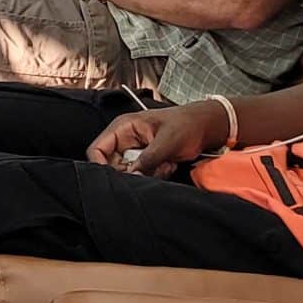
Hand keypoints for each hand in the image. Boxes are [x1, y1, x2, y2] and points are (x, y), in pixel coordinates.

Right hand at [86, 103, 227, 179]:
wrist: (205, 127)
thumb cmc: (186, 124)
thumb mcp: (166, 142)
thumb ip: (147, 160)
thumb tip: (131, 176)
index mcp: (123, 127)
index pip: (97, 149)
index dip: (100, 165)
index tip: (116, 178)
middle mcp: (125, 139)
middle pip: (112, 165)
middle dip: (132, 172)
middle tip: (152, 168)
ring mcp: (136, 150)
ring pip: (129, 172)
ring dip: (147, 173)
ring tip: (165, 163)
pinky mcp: (146, 159)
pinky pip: (142, 174)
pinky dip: (155, 174)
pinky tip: (168, 164)